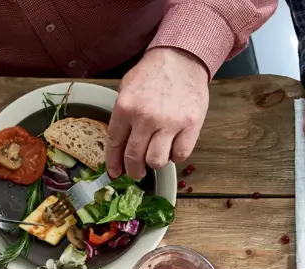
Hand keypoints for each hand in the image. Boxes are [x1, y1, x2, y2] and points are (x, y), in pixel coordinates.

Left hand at [106, 48, 208, 179]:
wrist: (181, 59)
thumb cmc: (154, 74)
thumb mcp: (128, 88)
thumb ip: (122, 116)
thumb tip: (119, 146)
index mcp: (126, 107)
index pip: (115, 144)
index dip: (114, 163)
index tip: (115, 173)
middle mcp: (146, 117)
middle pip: (135, 158)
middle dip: (134, 170)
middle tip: (137, 172)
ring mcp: (169, 123)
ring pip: (157, 161)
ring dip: (155, 162)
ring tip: (156, 154)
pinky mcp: (190, 126)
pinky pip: (179, 155)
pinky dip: (175, 155)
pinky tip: (172, 146)